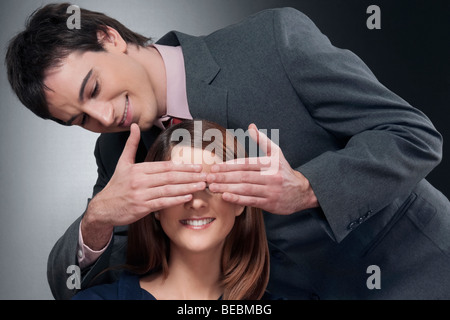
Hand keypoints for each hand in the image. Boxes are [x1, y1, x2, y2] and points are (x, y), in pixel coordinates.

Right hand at [82, 124, 206, 249]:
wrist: (103, 208)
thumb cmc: (116, 186)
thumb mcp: (122, 163)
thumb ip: (131, 145)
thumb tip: (134, 125)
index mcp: (138, 169)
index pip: (165, 166)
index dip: (183, 166)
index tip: (197, 166)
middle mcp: (139, 180)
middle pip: (169, 177)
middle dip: (189, 175)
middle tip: (205, 175)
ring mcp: (141, 194)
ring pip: (168, 189)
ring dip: (186, 187)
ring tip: (200, 185)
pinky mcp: (141, 208)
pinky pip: (162, 203)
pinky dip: (176, 200)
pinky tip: (188, 197)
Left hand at [206, 124, 317, 214]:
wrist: (302, 192)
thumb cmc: (284, 171)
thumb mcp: (276, 154)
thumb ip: (263, 140)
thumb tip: (251, 126)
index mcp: (270, 163)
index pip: (246, 164)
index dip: (229, 166)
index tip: (215, 167)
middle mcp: (271, 177)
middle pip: (243, 176)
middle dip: (224, 177)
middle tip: (208, 177)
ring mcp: (270, 191)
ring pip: (245, 189)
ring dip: (227, 188)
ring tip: (212, 187)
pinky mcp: (270, 204)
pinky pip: (251, 201)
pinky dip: (237, 199)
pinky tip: (225, 197)